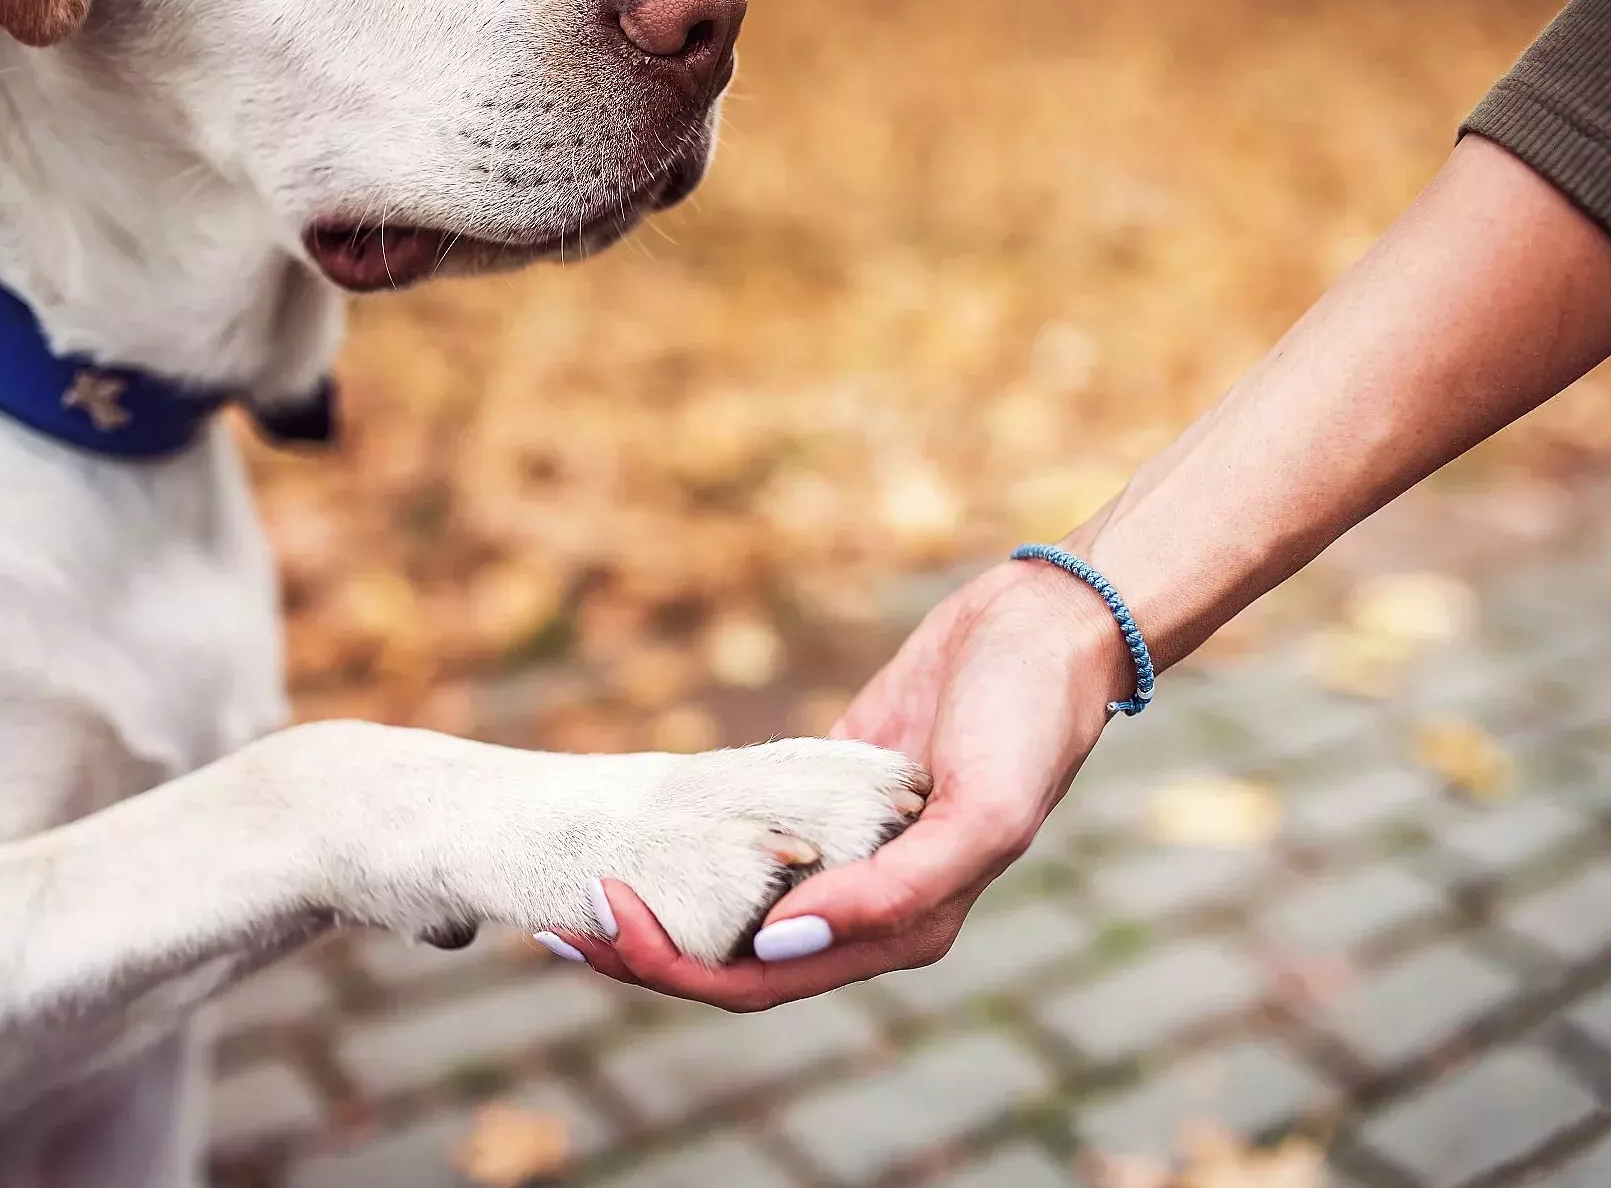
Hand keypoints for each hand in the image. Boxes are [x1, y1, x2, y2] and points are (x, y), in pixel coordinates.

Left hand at [555, 556, 1132, 1010]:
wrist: (1045, 628)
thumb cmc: (1028, 722)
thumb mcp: (982, 811)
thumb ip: (891, 892)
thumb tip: (780, 939)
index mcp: (900, 931)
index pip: (758, 982)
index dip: (671, 965)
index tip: (603, 914)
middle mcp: (863, 908)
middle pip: (731, 960)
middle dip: (644, 950)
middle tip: (565, 911)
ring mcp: (843, 854)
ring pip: (732, 909)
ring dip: (660, 907)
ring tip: (582, 880)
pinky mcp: (827, 797)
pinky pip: (747, 838)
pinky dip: (693, 844)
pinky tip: (642, 831)